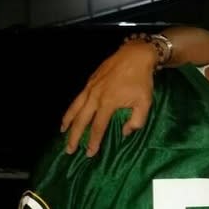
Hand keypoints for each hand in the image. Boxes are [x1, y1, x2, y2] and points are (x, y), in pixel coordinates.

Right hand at [61, 41, 156, 155]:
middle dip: (74, 137)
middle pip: (81, 120)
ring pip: (74, 108)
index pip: (98, 127)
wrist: (135, 55)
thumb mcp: (145, 102)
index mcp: (108, 103)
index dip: (93, 141)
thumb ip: (136, 121)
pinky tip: (70, 113)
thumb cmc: (141, 80)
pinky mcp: (90, 81)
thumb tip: (125, 132)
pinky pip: (77, 98)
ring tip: (63, 133)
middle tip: (69, 150)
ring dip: (68, 122)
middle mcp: (95, 96)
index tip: (89, 153)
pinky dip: (71, 108)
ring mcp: (90, 88)